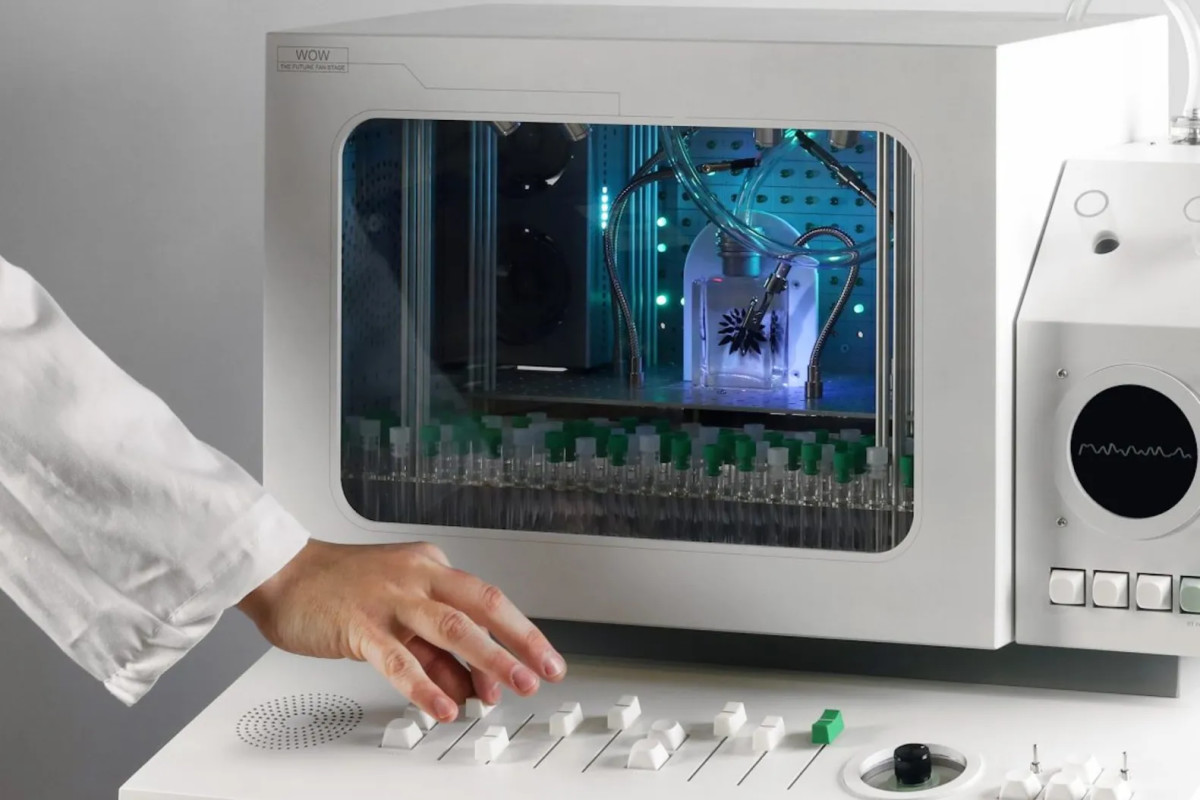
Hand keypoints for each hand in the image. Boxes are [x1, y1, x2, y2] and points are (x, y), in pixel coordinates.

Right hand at [237, 539, 565, 722]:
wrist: (280, 573)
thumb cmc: (338, 589)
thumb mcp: (397, 613)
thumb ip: (434, 648)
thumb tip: (471, 685)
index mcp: (430, 568)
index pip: (486, 600)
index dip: (517, 633)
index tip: (541, 660)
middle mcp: (417, 577)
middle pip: (483, 606)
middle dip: (519, 642)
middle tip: (543, 672)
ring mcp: (390, 599)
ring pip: (451, 628)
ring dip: (486, 661)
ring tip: (508, 691)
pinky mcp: (360, 625)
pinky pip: (400, 659)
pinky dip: (425, 685)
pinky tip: (444, 706)